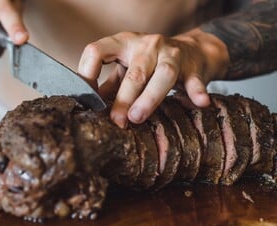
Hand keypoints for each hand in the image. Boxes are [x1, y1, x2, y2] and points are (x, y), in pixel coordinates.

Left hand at [78, 29, 228, 127]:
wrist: (192, 51)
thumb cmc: (150, 62)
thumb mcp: (126, 68)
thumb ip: (108, 85)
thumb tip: (88, 107)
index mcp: (124, 43)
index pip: (97, 51)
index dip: (87, 73)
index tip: (87, 98)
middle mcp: (147, 44)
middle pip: (134, 71)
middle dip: (124, 98)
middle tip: (117, 121)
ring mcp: (172, 53)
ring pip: (163, 74)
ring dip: (150, 97)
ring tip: (137, 117)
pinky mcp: (193, 67)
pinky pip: (195, 80)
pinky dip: (197, 91)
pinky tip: (200, 102)